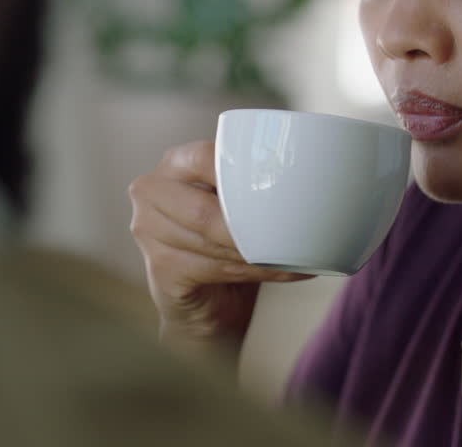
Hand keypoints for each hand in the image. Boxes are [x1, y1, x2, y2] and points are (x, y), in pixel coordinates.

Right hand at [129, 140, 312, 353]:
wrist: (206, 304)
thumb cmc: (226, 243)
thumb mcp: (235, 203)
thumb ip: (251, 185)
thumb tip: (314, 174)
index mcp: (173, 166)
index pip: (203, 157)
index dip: (238, 171)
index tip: (279, 185)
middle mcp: (150, 193)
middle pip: (203, 209)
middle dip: (248, 225)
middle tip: (290, 231)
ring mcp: (147, 232)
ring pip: (210, 241)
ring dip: (257, 251)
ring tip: (296, 254)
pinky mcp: (159, 269)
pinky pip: (212, 269)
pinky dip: (255, 271)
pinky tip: (286, 271)